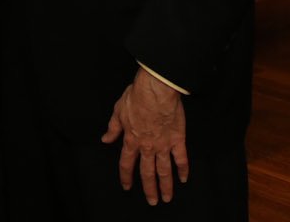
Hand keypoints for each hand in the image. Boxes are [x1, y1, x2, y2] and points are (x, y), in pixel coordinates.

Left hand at [102, 67, 188, 204]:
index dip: (126, 177)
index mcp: (131, 140)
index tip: (127, 186)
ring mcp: (163, 145)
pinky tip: (184, 178)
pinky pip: (181, 158)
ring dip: (165, 186)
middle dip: (149, 189)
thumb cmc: (137, 96)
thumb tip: (105, 138)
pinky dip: (183, 169)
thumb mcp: (118, 111)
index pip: (126, 164)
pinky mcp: (177, 139)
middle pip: (147, 173)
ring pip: (164, 171)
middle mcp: (147, 146)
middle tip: (152, 201)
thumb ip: (113, 128)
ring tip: (167, 198)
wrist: (156, 89)